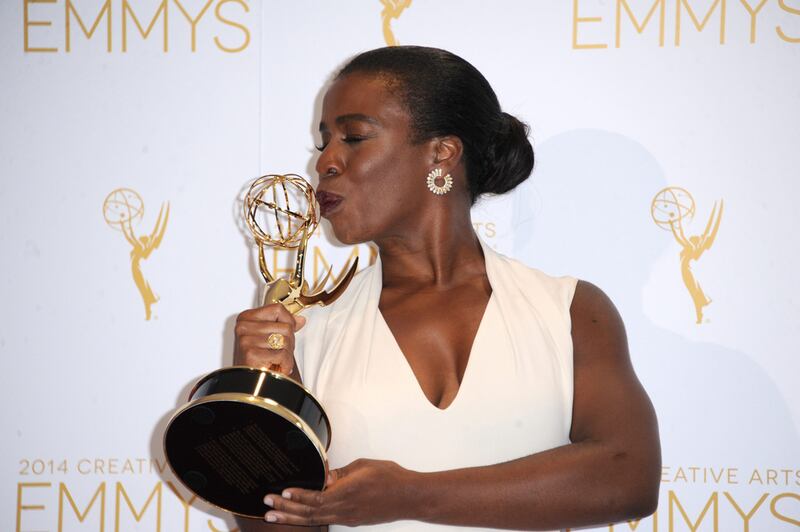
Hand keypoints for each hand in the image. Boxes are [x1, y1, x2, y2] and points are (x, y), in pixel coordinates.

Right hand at [233, 303, 305, 375]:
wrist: (249, 384)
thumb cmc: (257, 361)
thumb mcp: (269, 338)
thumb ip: (283, 326)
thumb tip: (300, 320)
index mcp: (246, 318)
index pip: (278, 309)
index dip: (288, 322)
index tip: (285, 334)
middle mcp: (243, 327)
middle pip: (285, 327)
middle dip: (289, 343)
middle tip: (278, 354)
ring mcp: (246, 340)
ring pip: (286, 341)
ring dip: (286, 355)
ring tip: (275, 361)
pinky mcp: (251, 354)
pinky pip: (282, 355)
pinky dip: (285, 364)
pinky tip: (276, 368)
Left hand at [262, 459, 415, 526]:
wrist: (409, 497)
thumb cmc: (390, 478)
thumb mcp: (363, 466)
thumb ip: (341, 472)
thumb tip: (324, 476)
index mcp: (346, 493)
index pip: (315, 498)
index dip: (297, 497)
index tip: (282, 493)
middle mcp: (345, 510)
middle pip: (309, 513)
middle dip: (286, 510)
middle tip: (268, 506)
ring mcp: (348, 517)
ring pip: (315, 520)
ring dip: (293, 517)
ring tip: (275, 515)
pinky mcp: (352, 520)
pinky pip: (326, 519)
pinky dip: (309, 518)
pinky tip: (300, 515)